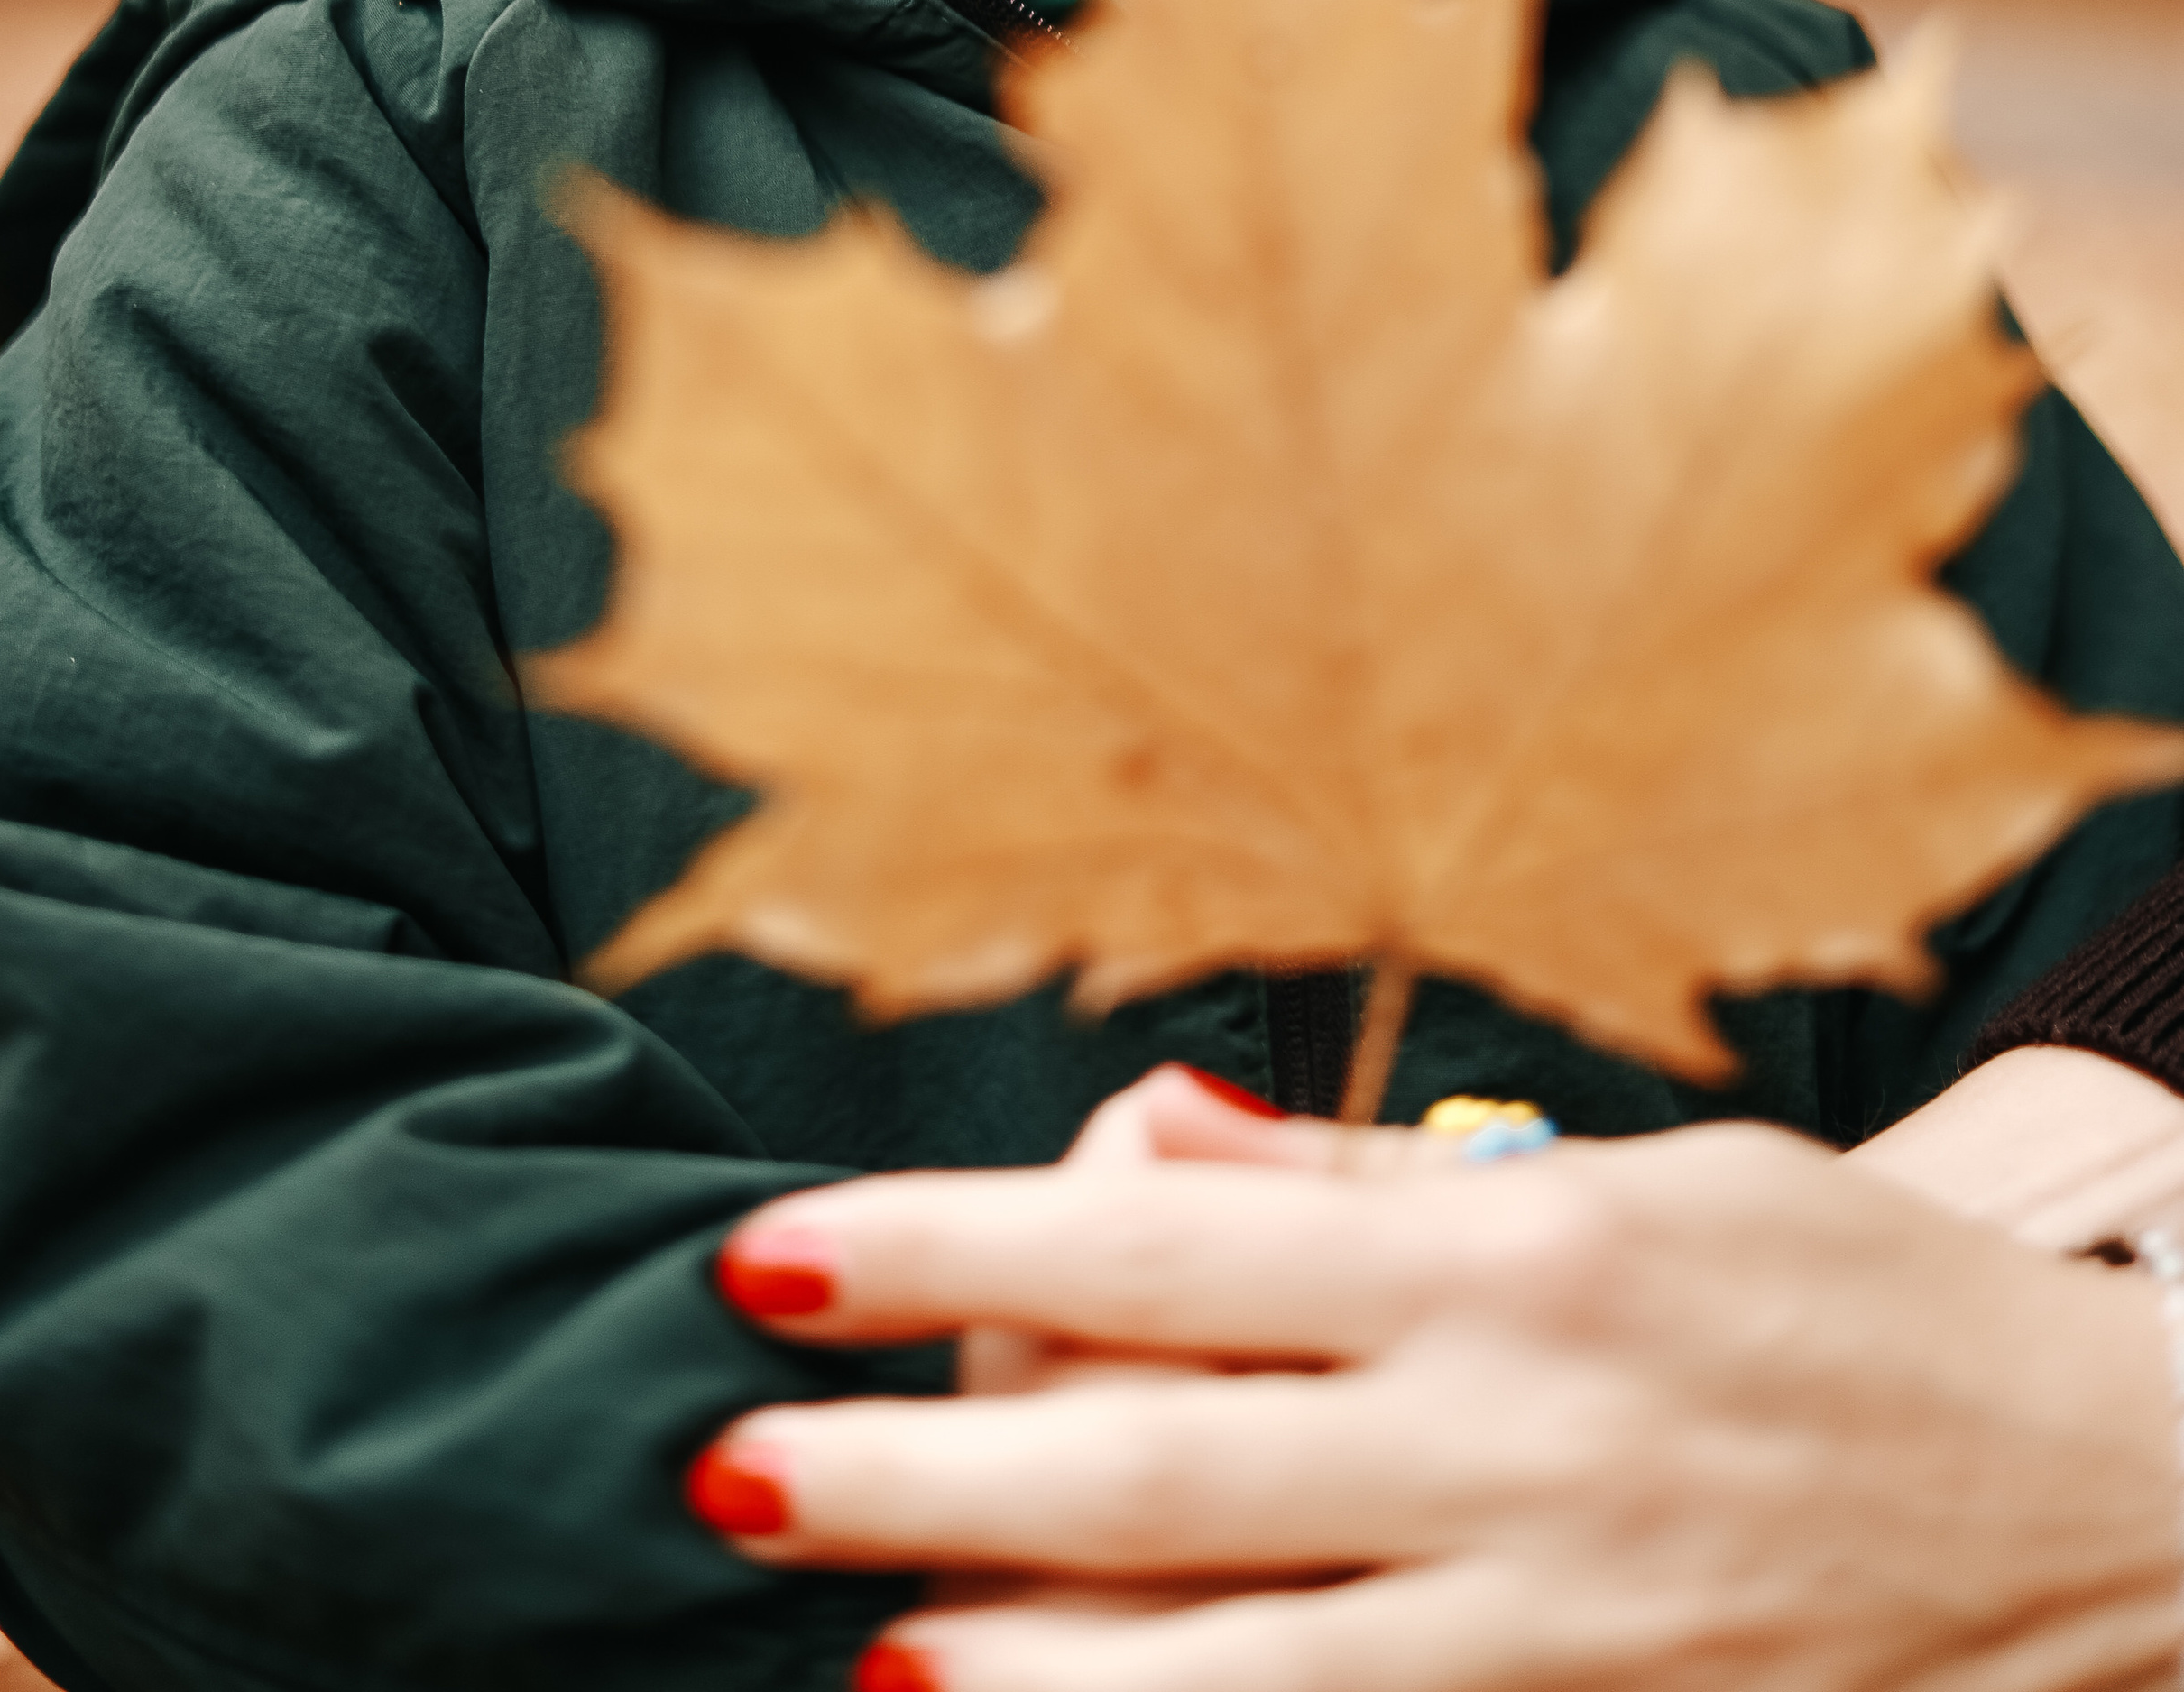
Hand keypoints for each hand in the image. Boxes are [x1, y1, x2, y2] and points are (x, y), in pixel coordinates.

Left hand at [694, 1099, 2179, 1691]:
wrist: (2110, 1500)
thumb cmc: (1850, 1297)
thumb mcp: (1643, 1170)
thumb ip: (1383, 1172)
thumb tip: (1161, 1137)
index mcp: (1507, 1256)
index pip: (1165, 1240)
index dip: (956, 1243)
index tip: (784, 1250)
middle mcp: (1513, 1440)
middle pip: (1158, 1462)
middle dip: (924, 1468)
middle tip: (732, 1459)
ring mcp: (1557, 1620)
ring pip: (1234, 1666)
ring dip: (1028, 1666)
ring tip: (863, 1654)